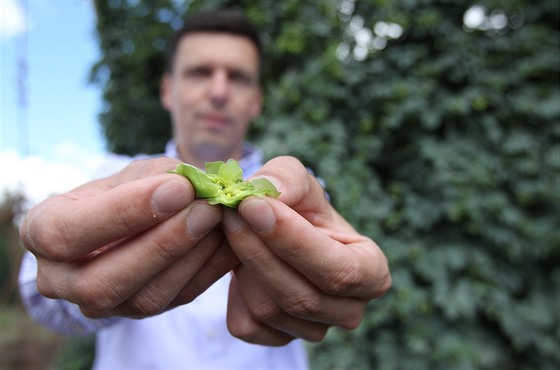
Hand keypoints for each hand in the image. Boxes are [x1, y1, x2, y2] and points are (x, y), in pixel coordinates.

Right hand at [19, 157, 238, 318]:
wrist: (128, 223)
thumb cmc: (122, 191)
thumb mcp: (129, 173)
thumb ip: (156, 176)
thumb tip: (196, 184)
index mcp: (43, 233)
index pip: (70, 233)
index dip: (125, 212)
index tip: (178, 188)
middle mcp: (61, 280)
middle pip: (104, 281)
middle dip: (163, 244)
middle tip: (208, 209)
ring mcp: (102, 305)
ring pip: (146, 298)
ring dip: (191, 257)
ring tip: (222, 220)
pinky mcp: (141, 312)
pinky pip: (177, 299)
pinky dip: (209, 269)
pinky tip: (231, 240)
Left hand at [222, 156, 390, 344]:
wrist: (276, 230)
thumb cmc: (299, 205)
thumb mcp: (298, 180)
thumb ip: (287, 178)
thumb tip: (268, 195)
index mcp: (372, 271)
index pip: (339, 271)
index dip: (294, 242)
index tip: (254, 206)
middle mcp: (350, 309)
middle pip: (302, 298)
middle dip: (259, 252)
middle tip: (230, 212)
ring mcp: (315, 329)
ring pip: (269, 311)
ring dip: (243, 266)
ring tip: (233, 228)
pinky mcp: (279, 338)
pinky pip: (247, 325)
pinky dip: (232, 292)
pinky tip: (237, 261)